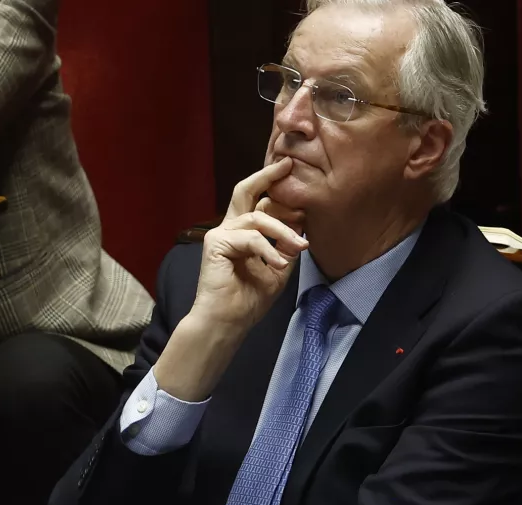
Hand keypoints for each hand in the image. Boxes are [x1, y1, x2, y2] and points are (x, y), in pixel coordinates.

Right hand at [190, 157, 308, 328]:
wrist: (227, 322)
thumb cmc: (248, 300)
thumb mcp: (278, 270)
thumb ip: (286, 248)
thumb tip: (302, 228)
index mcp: (244, 233)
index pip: (262, 204)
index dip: (283, 199)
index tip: (306, 204)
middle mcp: (230, 228)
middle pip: (246, 190)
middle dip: (267, 175)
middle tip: (288, 165)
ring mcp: (221, 233)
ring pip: (257, 217)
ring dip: (283, 231)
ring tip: (300, 246)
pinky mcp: (216, 243)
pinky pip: (249, 238)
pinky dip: (268, 250)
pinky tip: (280, 264)